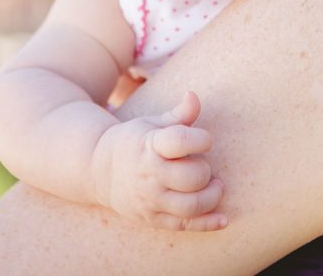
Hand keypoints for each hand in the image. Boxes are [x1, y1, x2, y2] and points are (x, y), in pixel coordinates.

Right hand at [90, 91, 226, 230]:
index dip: (202, 139)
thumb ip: (179, 114)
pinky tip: (223, 219)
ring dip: (212, 196)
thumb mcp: (153, 123)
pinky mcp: (153, 219)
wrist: (99, 171)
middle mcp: (149, 175)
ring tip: (215, 187)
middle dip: (206, 170)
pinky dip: (207, 224)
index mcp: (149, 145)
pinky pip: (184, 226)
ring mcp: (149, 200)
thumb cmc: (136, 141)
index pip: (181, 141)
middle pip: (192, 177)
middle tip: (203, 165)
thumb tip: (193, 96)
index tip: (205, 140)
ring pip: (191, 205)